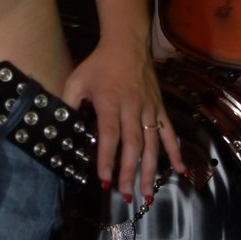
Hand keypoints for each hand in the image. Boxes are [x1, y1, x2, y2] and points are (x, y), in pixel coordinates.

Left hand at [61, 41, 183, 199]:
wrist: (127, 44)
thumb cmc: (99, 64)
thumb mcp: (77, 79)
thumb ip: (69, 103)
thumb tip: (61, 128)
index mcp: (110, 101)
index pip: (110, 135)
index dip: (107, 158)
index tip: (104, 180)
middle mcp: (132, 107)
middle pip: (133, 144)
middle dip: (129, 172)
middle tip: (124, 195)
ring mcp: (149, 109)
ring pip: (152, 143)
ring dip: (150, 170)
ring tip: (147, 193)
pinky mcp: (160, 108)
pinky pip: (169, 132)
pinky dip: (176, 152)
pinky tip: (179, 171)